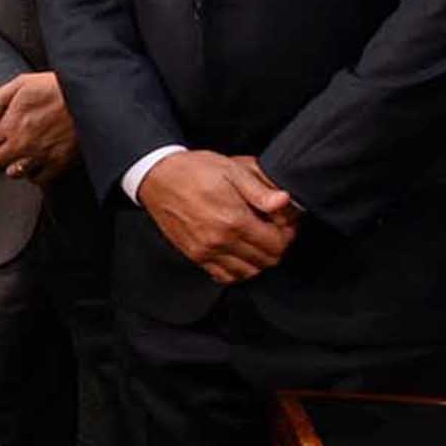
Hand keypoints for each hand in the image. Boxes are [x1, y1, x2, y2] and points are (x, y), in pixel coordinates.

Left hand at [0, 72, 79, 185]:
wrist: (89, 97)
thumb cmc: (58, 88)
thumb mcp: (22, 83)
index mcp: (12, 123)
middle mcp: (23, 143)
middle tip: (6, 143)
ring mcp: (41, 155)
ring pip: (14, 173)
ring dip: (13, 163)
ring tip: (21, 153)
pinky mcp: (59, 162)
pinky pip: (38, 178)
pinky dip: (34, 173)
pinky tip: (36, 161)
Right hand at [135, 149, 297, 284]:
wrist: (157, 177)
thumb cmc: (193, 170)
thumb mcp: (231, 169)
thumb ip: (260, 189)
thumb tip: (284, 202)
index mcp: (234, 219)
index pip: (276, 243)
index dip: (288, 235)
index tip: (286, 225)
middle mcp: (220, 240)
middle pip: (266, 260)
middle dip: (277, 247)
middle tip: (275, 231)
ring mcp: (205, 251)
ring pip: (248, 272)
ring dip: (259, 260)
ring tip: (258, 241)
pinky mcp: (194, 255)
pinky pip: (224, 276)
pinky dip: (237, 270)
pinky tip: (239, 254)